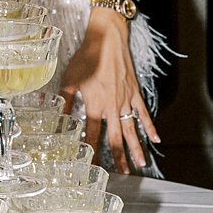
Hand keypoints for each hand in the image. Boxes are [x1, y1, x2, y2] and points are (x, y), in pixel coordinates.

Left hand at [59, 18, 158, 173]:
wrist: (107, 38)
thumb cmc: (87, 57)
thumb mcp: (69, 79)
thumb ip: (64, 101)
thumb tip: (55, 118)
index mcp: (95, 104)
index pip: (93, 134)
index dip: (93, 152)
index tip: (93, 167)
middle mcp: (112, 105)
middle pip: (116, 137)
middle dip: (119, 157)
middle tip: (123, 174)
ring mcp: (126, 99)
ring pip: (132, 128)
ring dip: (136, 147)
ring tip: (141, 163)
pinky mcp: (135, 91)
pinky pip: (144, 112)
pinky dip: (150, 126)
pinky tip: (156, 138)